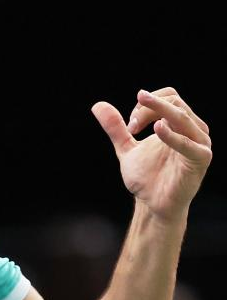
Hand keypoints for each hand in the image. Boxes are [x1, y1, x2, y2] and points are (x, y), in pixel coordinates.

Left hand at [92, 87, 211, 223]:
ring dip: (157, 114)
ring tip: (135, 127)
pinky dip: (173, 135)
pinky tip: (157, 129)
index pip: (169, 95)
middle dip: (147, 109)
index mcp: (179, 124)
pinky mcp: (201, 159)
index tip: (130, 124)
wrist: (152, 204)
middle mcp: (193, 129)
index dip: (147, 103)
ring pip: (182, 116)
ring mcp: (199, 143)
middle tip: (130, 128)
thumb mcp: (126, 148)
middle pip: (174, 102)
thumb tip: (98, 105)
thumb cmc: (146, 177)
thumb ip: (115, 128)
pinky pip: (190, 143)